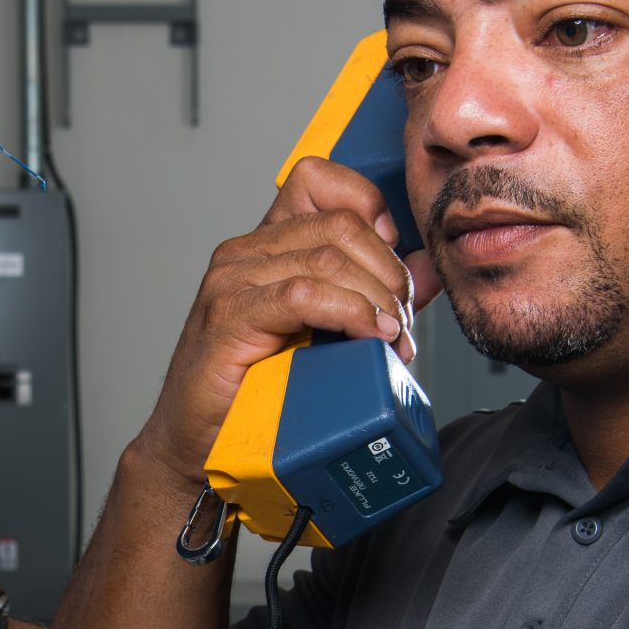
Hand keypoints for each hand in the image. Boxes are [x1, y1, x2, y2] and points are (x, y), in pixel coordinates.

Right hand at [136, 158, 433, 485]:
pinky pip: (305, 294)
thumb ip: (376, 292)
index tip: (394, 266)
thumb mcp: (326, 333)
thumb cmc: (253, 396)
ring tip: (392, 339)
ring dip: (377, 299)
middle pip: (342, 224)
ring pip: (329, 258)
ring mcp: (233, 279)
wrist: (196, 445)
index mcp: (267, 246)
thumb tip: (431, 269)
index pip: (324, 182)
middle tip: (403, 322)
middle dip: (389, 272)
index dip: (372, 210)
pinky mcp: (230, 314)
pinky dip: (350, 312)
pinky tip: (369, 335)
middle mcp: (246, 252)